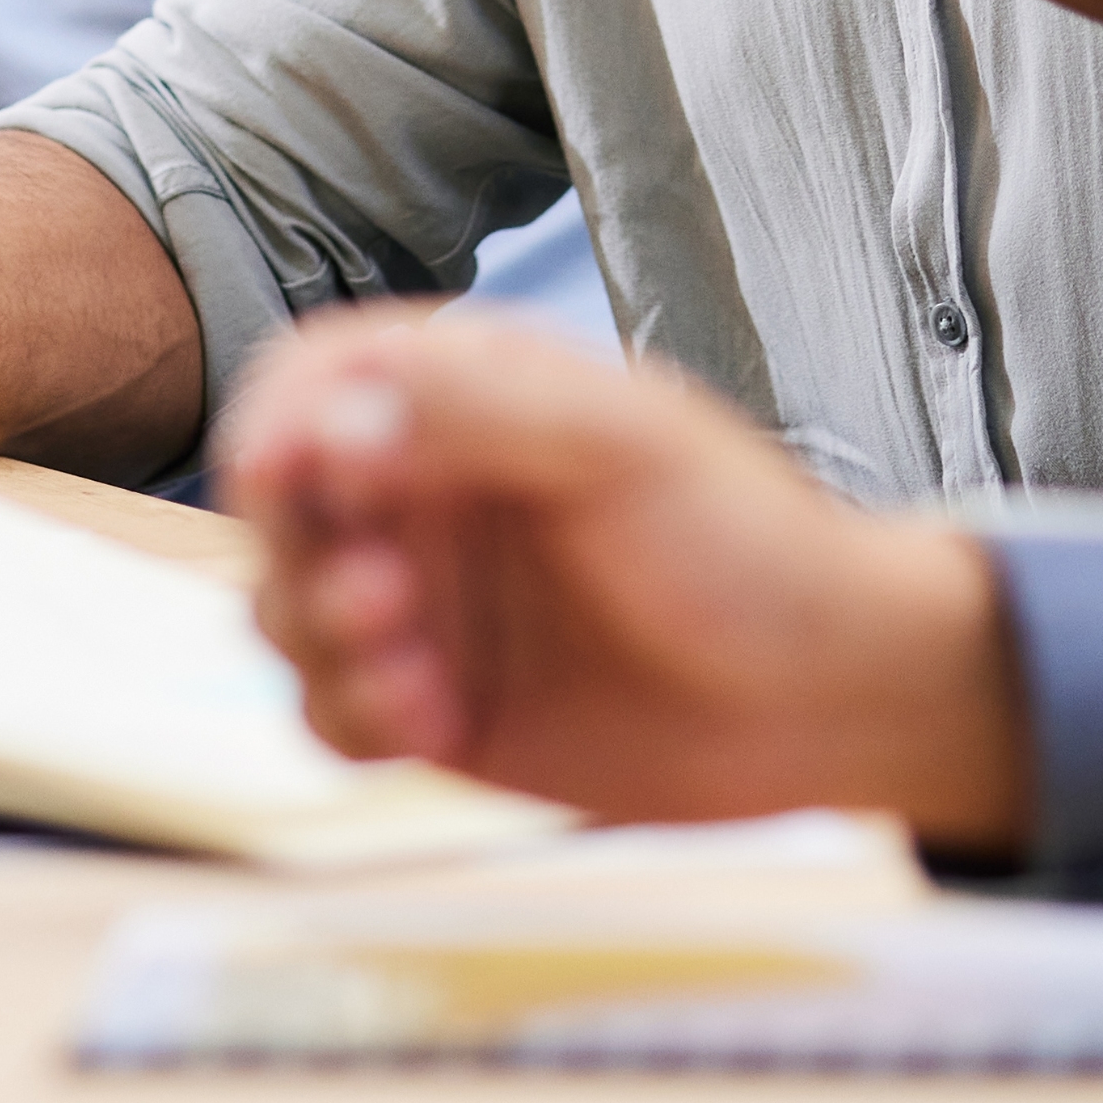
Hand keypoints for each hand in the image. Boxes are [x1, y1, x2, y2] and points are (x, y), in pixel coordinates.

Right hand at [221, 310, 1030, 847]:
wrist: (826, 694)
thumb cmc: (747, 542)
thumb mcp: (619, 445)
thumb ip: (473, 414)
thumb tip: (332, 418)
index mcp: (461, 396)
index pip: (311, 381)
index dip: (277, 424)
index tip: (280, 476)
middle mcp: (424, 493)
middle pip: (279, 508)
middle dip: (303, 555)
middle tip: (380, 594)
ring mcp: (423, 603)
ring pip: (285, 614)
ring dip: (323, 641)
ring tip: (412, 670)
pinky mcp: (431, 706)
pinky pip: (329, 714)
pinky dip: (354, 716)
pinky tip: (431, 720)